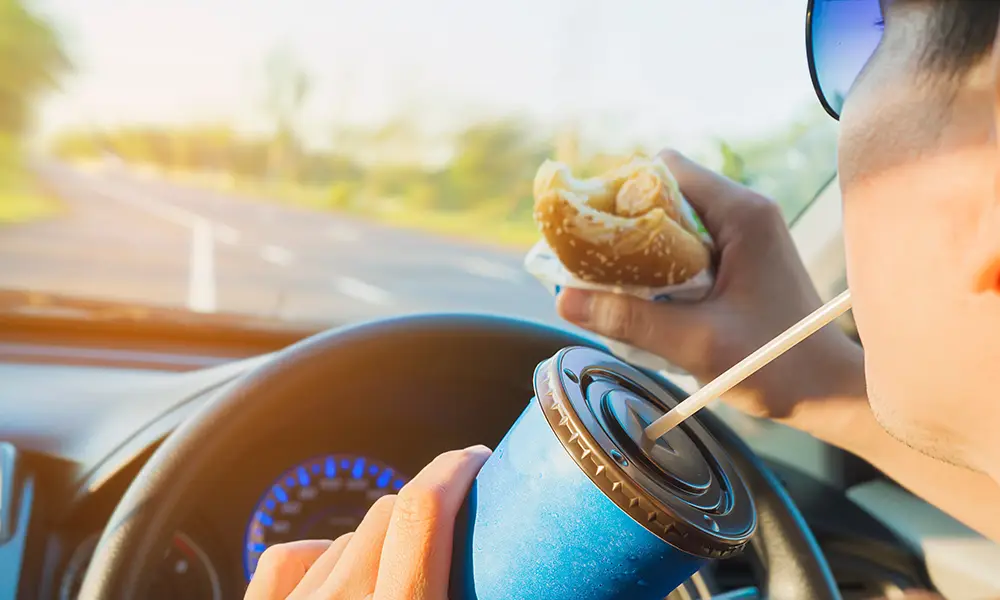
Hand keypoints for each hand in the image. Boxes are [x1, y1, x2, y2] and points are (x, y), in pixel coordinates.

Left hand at [244, 446, 490, 599]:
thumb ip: (466, 588)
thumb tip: (507, 568)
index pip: (424, 508)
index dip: (457, 469)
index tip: (478, 461)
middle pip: (389, 511)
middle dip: (426, 506)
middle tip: (452, 531)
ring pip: (347, 536)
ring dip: (378, 545)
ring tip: (398, 580)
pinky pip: (290, 557)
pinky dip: (321, 558)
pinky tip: (341, 578)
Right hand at [557, 150, 863, 432]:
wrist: (831, 392)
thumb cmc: (777, 364)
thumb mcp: (697, 343)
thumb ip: (631, 319)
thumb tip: (563, 300)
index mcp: (742, 213)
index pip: (664, 170)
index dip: (621, 193)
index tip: (591, 231)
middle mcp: (745, 212)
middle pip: (664, 192)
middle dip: (624, 224)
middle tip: (594, 262)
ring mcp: (745, 234)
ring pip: (673, 220)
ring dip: (641, 248)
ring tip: (615, 283)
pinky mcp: (742, 258)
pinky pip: (687, 245)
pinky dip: (661, 265)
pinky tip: (646, 297)